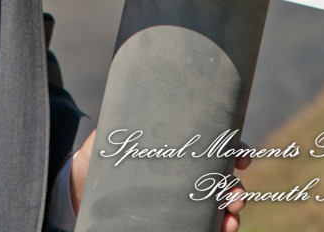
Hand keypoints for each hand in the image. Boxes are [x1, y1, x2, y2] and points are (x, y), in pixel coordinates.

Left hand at [69, 131, 250, 228]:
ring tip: (229, 219)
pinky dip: (217, 229)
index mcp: (178, 150)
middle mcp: (184, 174)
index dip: (234, 150)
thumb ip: (126, 122)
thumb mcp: (113, 136)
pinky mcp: (174, 219)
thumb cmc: (100, 159)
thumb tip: (133, 104)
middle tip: (234, 196)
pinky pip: (202, 226)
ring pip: (216, 206)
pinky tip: (222, 231)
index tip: (243, 158)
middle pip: (221, 179)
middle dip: (235, 188)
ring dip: (231, 212)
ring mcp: (180, 200)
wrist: (81, 189)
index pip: (214, 147)